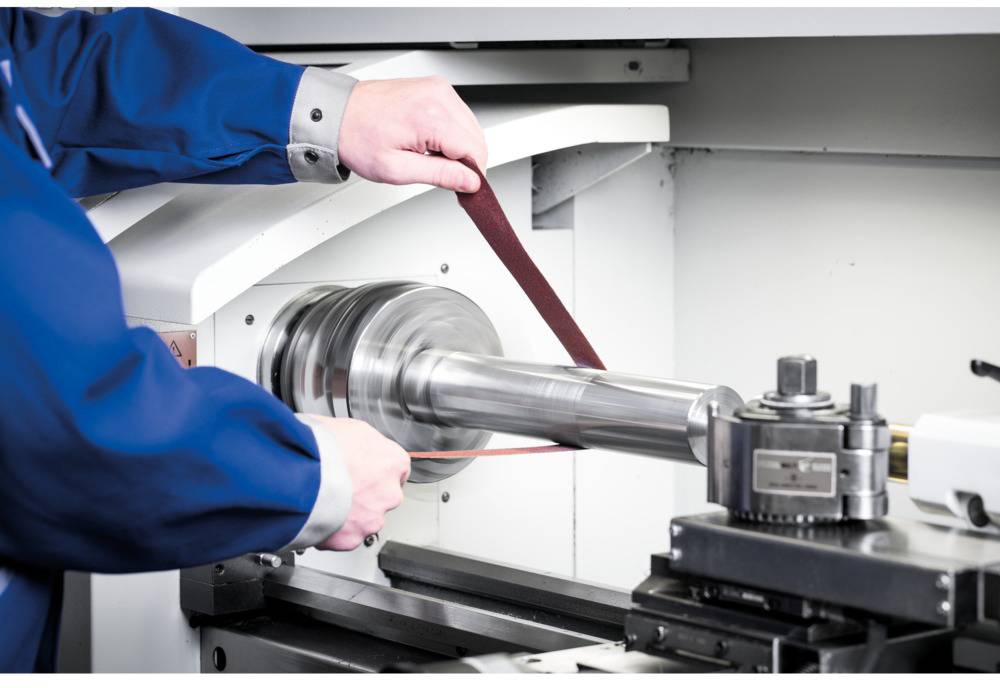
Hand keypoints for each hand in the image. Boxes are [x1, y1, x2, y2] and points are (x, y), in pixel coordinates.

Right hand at [307, 417, 410, 550]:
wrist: (300, 473)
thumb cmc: (322, 447)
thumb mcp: (349, 428)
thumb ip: (360, 442)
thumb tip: (353, 442)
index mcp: (393, 462)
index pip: (395, 469)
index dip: (375, 470)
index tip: (364, 471)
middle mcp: (389, 492)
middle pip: (382, 496)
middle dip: (364, 493)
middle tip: (340, 485)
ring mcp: (372, 517)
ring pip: (364, 518)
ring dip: (349, 513)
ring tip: (325, 500)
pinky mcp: (351, 537)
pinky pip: (344, 536)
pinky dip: (332, 530)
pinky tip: (318, 515)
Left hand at [338, 76, 487, 192]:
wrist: (337, 114)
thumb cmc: (357, 138)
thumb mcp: (396, 169)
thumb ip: (440, 175)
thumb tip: (470, 181)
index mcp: (431, 116)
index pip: (475, 150)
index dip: (471, 174)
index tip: (460, 186)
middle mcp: (438, 96)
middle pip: (476, 138)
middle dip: (465, 161)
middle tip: (440, 174)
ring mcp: (437, 88)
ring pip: (471, 127)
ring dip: (458, 147)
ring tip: (429, 155)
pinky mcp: (435, 87)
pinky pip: (459, 116)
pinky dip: (451, 133)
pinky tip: (430, 141)